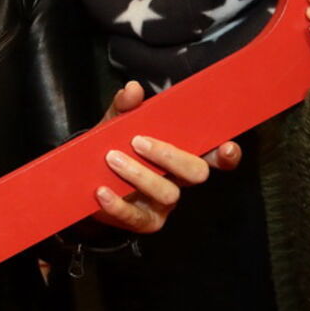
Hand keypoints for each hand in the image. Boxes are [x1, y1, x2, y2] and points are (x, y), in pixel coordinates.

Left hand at [91, 80, 239, 233]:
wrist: (83, 181)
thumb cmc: (109, 149)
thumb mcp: (115, 124)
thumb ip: (125, 107)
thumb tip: (133, 89)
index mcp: (178, 155)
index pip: (211, 155)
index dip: (225, 154)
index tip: (226, 147)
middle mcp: (177, 179)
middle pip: (195, 173)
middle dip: (170, 156)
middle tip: (138, 142)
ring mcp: (163, 204)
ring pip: (168, 194)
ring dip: (140, 175)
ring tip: (112, 159)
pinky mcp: (144, 221)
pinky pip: (136, 217)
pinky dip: (118, 204)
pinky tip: (102, 190)